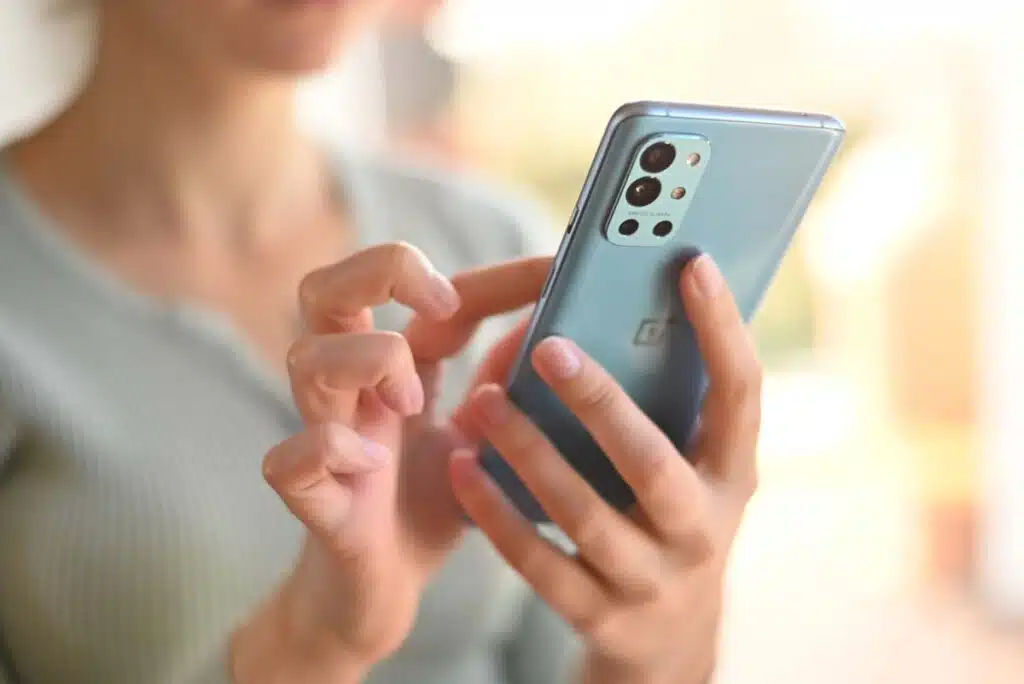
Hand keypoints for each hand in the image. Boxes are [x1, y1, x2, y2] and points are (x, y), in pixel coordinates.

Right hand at [232, 243, 550, 682]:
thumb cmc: (425, 508)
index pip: (428, 294)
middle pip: (325, 288)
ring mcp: (325, 439)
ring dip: (368, 362)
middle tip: (441, 305)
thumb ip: (503, 388)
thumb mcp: (479, 439)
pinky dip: (328, 449)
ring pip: (306, 359)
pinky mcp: (313, 499)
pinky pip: (289, 458)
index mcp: (394, 370)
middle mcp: (351, 391)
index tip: (554, 268)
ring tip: (415, 404)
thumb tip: (546, 330)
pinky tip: (370, 465)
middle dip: (382, 271)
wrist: (378, 597)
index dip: (490, 275)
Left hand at [451, 254, 760, 683]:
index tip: (691, 263)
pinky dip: (497, 514)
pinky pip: (539, 564)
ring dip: (530, 453)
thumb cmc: (670, 517)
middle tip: (547, 346)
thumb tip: (607, 310)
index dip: (722, 330)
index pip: (741, 395)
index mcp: (732, 474)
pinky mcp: (599, 617)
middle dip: (599, 403)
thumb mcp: (691, 466)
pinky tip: (462, 468)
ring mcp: (650, 580)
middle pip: (651, 462)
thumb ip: (665, 402)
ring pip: (584, 514)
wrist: (669, 640)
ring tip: (482, 400)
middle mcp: (701, 529)